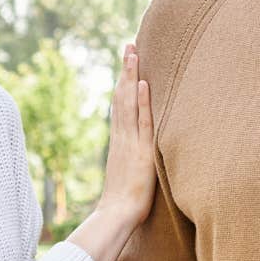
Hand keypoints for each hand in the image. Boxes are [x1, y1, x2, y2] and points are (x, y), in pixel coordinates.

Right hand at [97, 43, 155, 226]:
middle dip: (127, 69)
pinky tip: (143, 84)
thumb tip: (138, 153)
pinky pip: (143, 123)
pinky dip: (142, 102)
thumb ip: (132, 158)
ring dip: (132, 76)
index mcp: (120, 140)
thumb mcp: (130, 172)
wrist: (116, 216)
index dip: (125, 81)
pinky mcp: (141, 153)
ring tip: (134, 52)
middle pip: (122, 95)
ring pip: (129, 103)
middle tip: (130, 44)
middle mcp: (123, 136)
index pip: (122, 103)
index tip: (128, 60)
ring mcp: (131, 142)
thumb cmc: (124, 201)